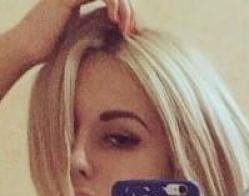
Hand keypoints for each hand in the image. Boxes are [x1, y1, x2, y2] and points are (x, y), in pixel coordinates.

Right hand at [14, 0, 136, 67]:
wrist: (28, 49)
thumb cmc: (52, 51)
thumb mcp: (81, 40)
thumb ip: (97, 33)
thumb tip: (119, 39)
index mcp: (77, 0)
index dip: (124, 11)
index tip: (132, 32)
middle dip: (127, 9)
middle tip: (133, 31)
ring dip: (123, 7)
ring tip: (126, 28)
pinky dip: (112, 2)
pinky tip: (115, 20)